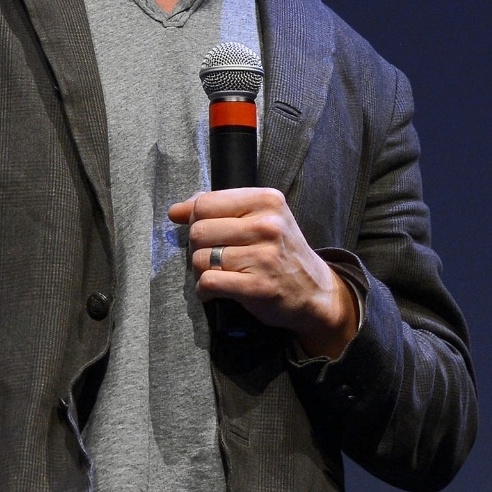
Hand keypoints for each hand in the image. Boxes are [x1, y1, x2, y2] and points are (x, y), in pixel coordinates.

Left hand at [171, 188, 358, 357]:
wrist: (315, 291)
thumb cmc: (282, 253)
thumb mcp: (262, 219)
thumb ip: (220, 208)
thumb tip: (175, 210)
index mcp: (268, 200)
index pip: (206, 203)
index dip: (195, 219)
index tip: (207, 232)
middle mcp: (268, 225)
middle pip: (199, 231)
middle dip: (199, 247)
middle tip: (217, 257)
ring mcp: (264, 256)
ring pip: (201, 258)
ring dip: (203, 271)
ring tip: (221, 274)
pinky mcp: (257, 285)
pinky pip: (208, 282)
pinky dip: (205, 291)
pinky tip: (217, 291)